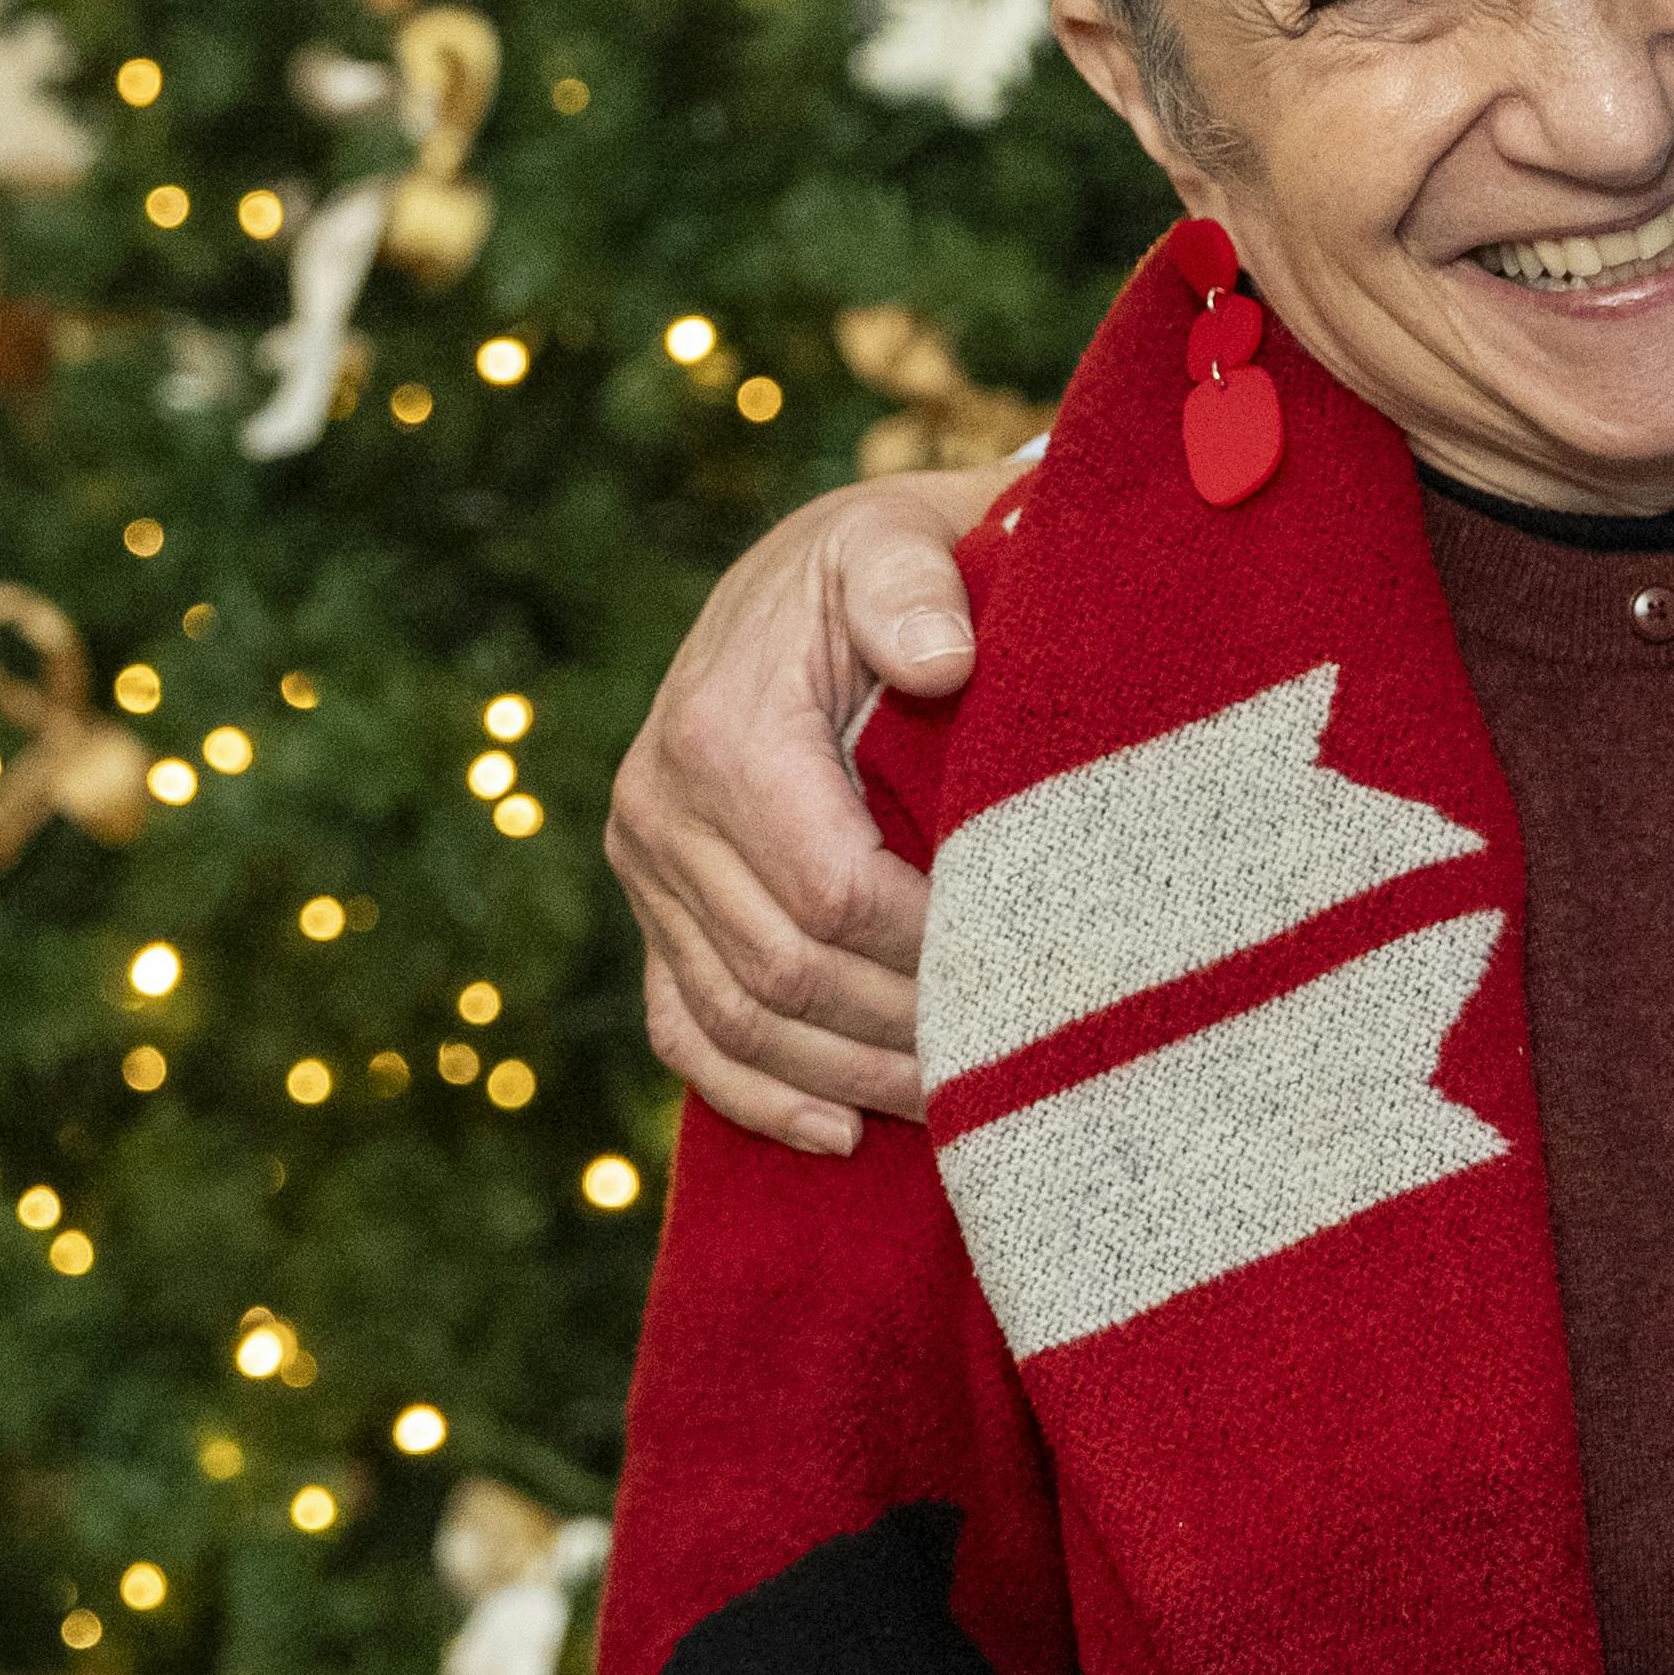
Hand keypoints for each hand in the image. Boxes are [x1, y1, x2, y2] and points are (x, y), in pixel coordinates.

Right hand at [602, 463, 1011, 1149]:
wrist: (804, 577)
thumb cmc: (878, 563)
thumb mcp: (895, 539)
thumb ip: (915, 588)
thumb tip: (942, 661)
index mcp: (719, 732)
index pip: (833, 892)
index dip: (930, 951)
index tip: (1029, 974)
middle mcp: (658, 809)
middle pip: (788, 973)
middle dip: (902, 1031)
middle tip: (1013, 1064)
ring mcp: (644, 870)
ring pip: (739, 1019)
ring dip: (849, 1077)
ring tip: (957, 1106)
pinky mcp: (650, 910)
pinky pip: (683, 1029)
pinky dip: (755, 1094)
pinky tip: (839, 1135)